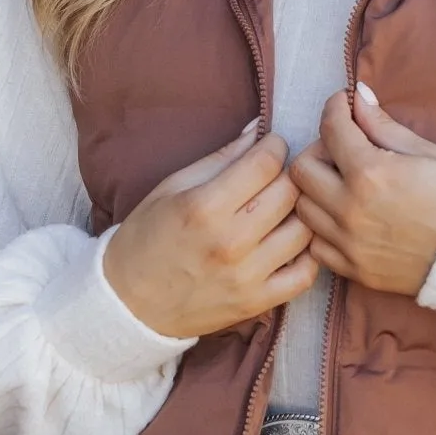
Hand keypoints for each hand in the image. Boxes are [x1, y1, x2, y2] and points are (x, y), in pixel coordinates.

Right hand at [103, 123, 318, 337]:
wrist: (128, 304)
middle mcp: (230, 241)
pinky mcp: (256, 303)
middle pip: (290, 192)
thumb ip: (219, 159)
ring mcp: (246, 276)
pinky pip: (305, 275)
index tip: (271, 146)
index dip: (274, 146)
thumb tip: (256, 130)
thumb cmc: (146, 239)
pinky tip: (292, 243)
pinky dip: (308, 255)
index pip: (266, 163)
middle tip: (280, 174)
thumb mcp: (171, 188)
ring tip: (287, 208)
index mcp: (204, 207)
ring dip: (302, 212)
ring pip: (304, 230)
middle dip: (290, 174)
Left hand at [291, 85, 435, 297]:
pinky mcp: (353, 269)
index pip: (331, 128)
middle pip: (302, 169)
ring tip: (342, 185)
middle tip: (342, 149)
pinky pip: (316, 245)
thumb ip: (382, 125)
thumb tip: (357, 96)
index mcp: (370, 173)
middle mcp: (350, 209)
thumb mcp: (425, 152)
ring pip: (303, 208)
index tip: (343, 105)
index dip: (335, 108)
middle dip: (319, 150)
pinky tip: (346, 218)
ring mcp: (349, 243)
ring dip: (316, 190)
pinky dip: (323, 229)